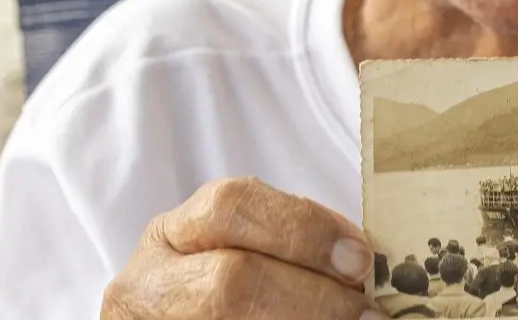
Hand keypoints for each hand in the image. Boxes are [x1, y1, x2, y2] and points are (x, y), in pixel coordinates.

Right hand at [102, 177, 378, 319]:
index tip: (361, 258)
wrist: (186, 314)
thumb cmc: (229, 277)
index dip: (303, 229)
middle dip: (313, 298)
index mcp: (173, 234)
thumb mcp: (247, 248)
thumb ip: (296, 243)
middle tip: (369, 313)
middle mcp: (149, 284)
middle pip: (230, 283)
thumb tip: (368, 262)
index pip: (230, 207)